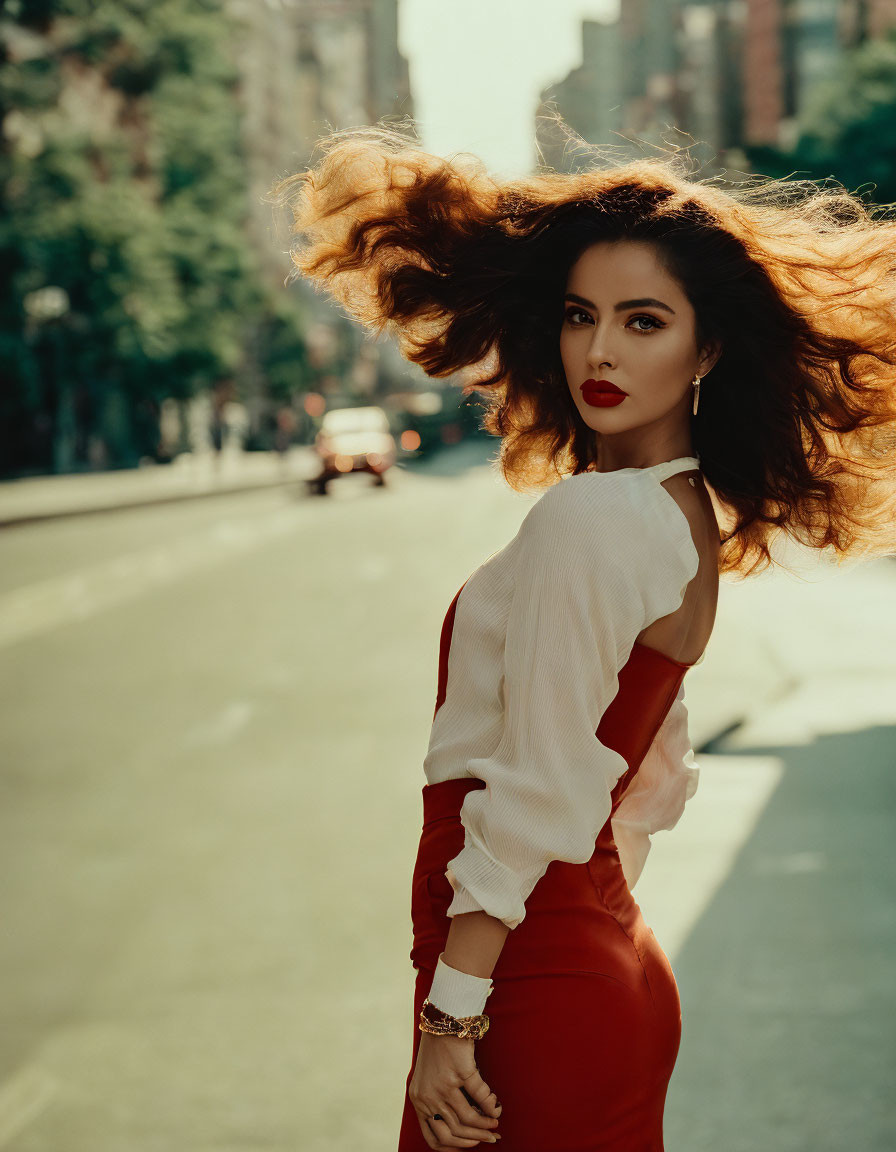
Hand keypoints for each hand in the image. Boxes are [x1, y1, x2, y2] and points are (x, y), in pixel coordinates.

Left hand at [408, 1031, 502, 1148]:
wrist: (442, 1020)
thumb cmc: (437, 1050)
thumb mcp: (428, 1080)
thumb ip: (438, 1103)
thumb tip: (463, 1126)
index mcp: (419, 1101)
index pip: (434, 1139)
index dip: (454, 1147)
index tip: (469, 1145)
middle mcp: (428, 1097)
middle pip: (453, 1133)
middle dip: (475, 1139)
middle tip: (490, 1137)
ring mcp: (443, 1085)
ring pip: (467, 1119)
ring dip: (485, 1125)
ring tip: (495, 1122)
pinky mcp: (460, 1072)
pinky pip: (480, 1097)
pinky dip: (490, 1105)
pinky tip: (496, 1107)